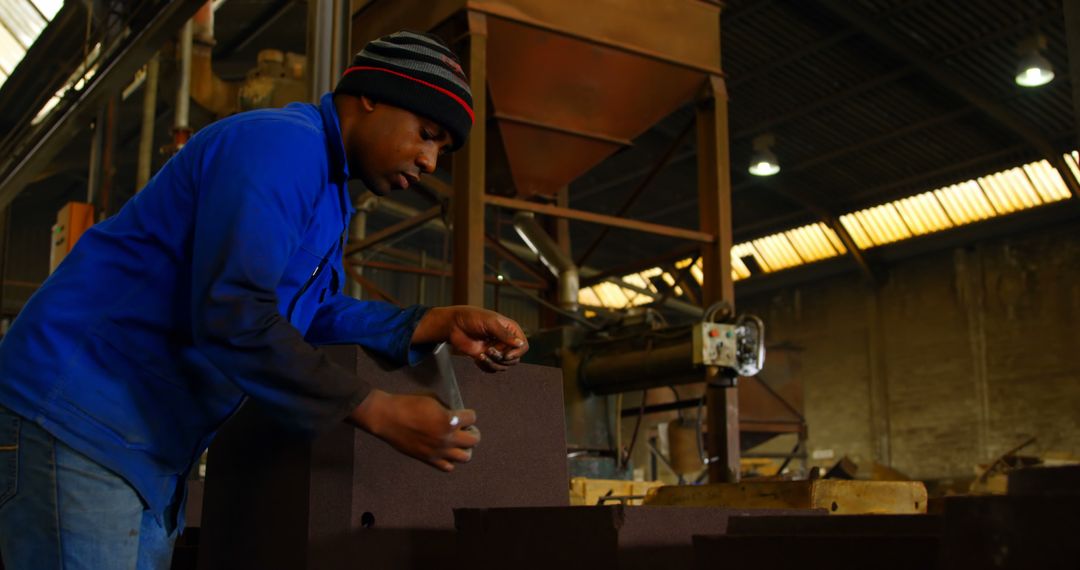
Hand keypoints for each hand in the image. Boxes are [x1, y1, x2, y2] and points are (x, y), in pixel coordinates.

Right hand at [348, 389, 479, 471]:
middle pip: (474, 440)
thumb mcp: (432, 400)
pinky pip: (448, 467)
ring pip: (465, 457)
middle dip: (472, 432)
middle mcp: (447, 438)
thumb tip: (456, 416)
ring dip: (464, 448)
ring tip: (457, 442)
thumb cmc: (408, 404)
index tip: (463, 414)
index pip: (472, 418)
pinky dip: (450, 460)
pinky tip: (445, 451)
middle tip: (465, 429)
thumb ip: (447, 410)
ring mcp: (439, 451)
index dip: (469, 414)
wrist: (388, 418)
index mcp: (449, 420)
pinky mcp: (429, 459)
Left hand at [412, 306, 529, 371]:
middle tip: (489, 350)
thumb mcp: (490, 323)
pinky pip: (492, 369)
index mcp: (510, 330)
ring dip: (492, 363)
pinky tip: (477, 357)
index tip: (506, 355)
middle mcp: (505, 341)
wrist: (453, 325)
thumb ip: (505, 334)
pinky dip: (486, 366)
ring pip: (503, 366)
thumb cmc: (471, 318)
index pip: (522, 345)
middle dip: (502, 358)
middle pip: (514, 359)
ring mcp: (496, 350)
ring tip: (481, 355)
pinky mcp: (486, 357)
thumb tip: (520, 344)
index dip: (517, 352)